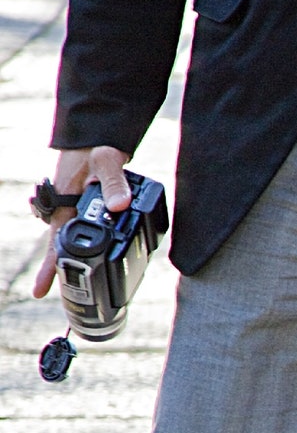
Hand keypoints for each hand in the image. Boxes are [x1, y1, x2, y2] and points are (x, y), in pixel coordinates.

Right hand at [32, 145, 131, 298]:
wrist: (96, 137)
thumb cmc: (97, 148)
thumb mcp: (106, 162)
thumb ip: (114, 183)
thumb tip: (120, 206)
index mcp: (64, 204)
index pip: (56, 242)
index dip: (51, 268)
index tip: (41, 290)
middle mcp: (64, 209)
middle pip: (59, 247)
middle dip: (57, 271)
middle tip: (48, 295)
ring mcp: (72, 209)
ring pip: (71, 240)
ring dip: (72, 259)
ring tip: (77, 283)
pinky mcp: (83, 208)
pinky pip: (83, 230)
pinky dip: (86, 243)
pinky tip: (99, 257)